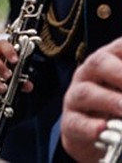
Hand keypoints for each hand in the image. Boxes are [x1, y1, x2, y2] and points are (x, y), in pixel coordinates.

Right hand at [62, 37, 121, 161]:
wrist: (99, 138)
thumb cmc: (117, 108)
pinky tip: (102, 128)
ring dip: (109, 101)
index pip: (118, 48)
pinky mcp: (71, 122)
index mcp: (108, 63)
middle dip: (120, 72)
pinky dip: (89, 127)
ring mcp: (76, 98)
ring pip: (86, 93)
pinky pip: (76, 122)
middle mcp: (89, 75)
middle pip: (99, 63)